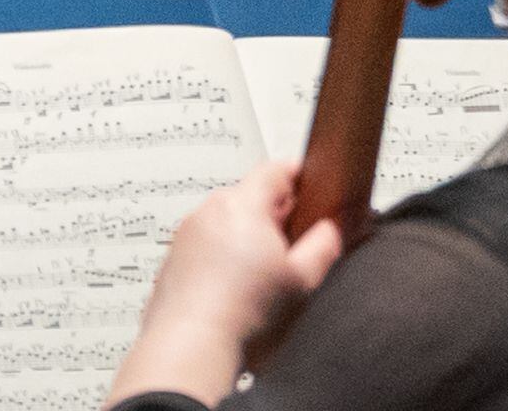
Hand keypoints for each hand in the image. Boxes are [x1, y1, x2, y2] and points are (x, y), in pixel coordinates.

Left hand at [105, 161, 345, 401]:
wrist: (193, 339)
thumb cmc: (246, 309)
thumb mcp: (302, 278)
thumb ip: (324, 245)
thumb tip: (331, 227)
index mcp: (243, 204)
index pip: (276, 170)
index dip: (300, 176)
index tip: (313, 188)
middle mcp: (210, 209)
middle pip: (251, 196)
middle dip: (276, 216)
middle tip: (295, 247)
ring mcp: (188, 231)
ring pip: (228, 220)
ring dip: (248, 237)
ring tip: (264, 276)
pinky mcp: (176, 254)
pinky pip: (207, 243)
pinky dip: (223, 256)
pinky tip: (236, 288)